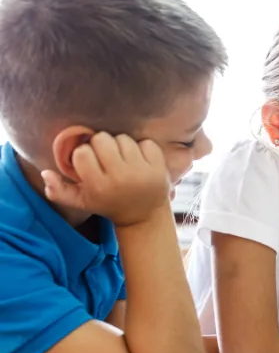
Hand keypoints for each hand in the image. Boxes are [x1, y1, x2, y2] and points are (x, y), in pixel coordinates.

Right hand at [42, 132, 170, 225]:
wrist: (144, 214)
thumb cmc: (108, 203)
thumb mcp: (82, 202)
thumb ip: (58, 191)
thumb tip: (45, 173)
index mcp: (99, 186)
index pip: (82, 153)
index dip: (84, 154)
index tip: (90, 163)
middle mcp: (120, 178)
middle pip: (102, 139)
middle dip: (101, 145)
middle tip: (106, 158)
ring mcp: (141, 172)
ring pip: (123, 138)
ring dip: (121, 145)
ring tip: (122, 159)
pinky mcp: (159, 166)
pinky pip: (146, 142)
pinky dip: (142, 147)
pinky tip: (139, 160)